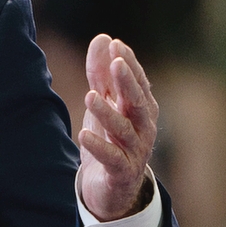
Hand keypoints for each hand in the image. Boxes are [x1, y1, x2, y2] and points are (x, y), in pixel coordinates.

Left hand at [78, 34, 157, 220]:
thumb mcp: (104, 104)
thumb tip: (103, 38)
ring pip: (124, 130)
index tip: (116, 45)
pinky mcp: (121, 172)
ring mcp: (134, 152)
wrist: (112, 188)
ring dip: (107, 113)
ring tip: (89, 96)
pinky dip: (99, 146)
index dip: (129, 64)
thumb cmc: (111, 139)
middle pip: (137, 103)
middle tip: (116, 63)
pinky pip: (112, 159)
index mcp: (140, 110)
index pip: (138, 83)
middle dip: (128, 82)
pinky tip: (84, 135)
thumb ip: (101, 74)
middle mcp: (142, 129)